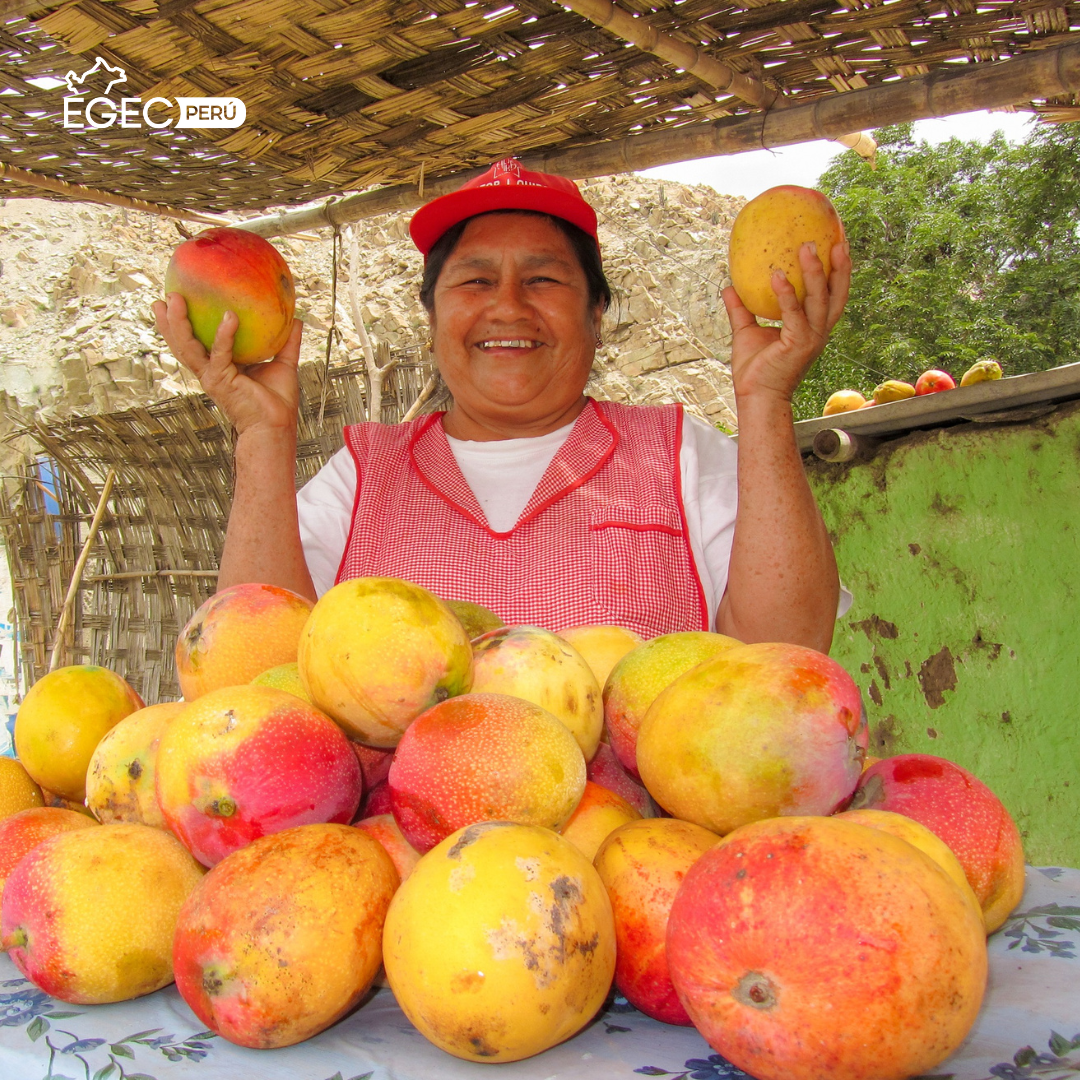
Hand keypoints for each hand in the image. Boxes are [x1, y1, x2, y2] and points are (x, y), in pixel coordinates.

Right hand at [152, 293, 302, 435]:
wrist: (276, 426)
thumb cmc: (278, 401)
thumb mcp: (284, 364)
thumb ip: (287, 341)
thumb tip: (297, 318)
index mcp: (219, 367)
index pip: (196, 342)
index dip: (183, 324)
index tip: (177, 301)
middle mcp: (211, 372)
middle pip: (182, 343)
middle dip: (170, 320)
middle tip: (166, 295)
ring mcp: (213, 377)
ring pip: (187, 347)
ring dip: (178, 323)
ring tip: (174, 299)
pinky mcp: (222, 382)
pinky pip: (220, 354)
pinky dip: (224, 335)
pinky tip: (230, 316)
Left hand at [723, 240, 850, 403]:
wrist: (755, 397)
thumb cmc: (754, 370)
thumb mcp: (746, 332)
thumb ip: (741, 308)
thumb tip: (729, 286)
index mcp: (811, 327)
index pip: (832, 295)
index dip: (839, 272)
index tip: (838, 245)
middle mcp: (817, 332)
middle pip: (837, 294)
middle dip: (840, 267)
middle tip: (837, 239)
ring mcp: (811, 338)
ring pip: (820, 300)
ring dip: (815, 272)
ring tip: (807, 247)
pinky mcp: (799, 345)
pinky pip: (794, 315)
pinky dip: (787, 295)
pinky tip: (777, 275)